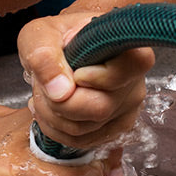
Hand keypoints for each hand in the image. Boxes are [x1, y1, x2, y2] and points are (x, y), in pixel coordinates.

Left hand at [18, 10, 153, 149]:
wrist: (64, 49)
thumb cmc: (57, 36)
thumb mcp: (40, 34)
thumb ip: (45, 56)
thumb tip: (60, 93)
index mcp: (127, 49)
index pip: (129, 69)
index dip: (97, 77)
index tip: (76, 71)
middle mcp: (135, 81)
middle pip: (99, 108)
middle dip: (59, 102)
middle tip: (42, 84)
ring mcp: (128, 107)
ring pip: (86, 129)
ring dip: (52, 115)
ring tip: (44, 93)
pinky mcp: (115, 126)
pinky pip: (83, 141)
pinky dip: (57, 129)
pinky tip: (51, 108)